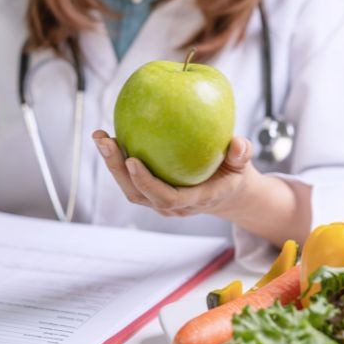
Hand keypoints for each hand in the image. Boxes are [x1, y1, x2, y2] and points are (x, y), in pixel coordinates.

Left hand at [92, 130, 255, 217]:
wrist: (227, 194)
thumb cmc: (234, 175)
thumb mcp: (243, 165)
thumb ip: (242, 154)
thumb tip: (238, 142)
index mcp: (194, 200)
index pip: (166, 197)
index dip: (147, 182)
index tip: (132, 159)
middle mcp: (171, 206)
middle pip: (138, 194)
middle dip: (118, 169)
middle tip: (105, 141)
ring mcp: (159, 201)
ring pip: (130, 188)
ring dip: (112, 164)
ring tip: (100, 137)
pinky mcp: (151, 192)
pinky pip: (131, 179)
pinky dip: (118, 160)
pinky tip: (109, 137)